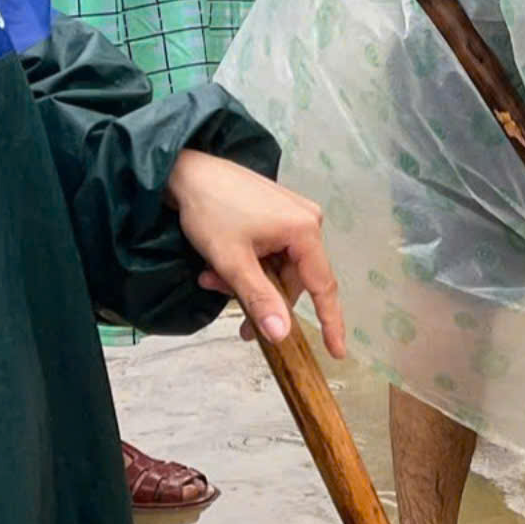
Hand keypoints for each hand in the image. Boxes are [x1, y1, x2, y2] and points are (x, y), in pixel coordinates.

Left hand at [169, 150, 348, 358]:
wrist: (186, 171)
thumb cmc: (209, 212)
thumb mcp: (232, 262)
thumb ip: (260, 299)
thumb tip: (282, 335)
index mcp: (306, 231)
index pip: (324, 286)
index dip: (331, 321)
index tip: (337, 352)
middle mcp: (309, 220)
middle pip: (294, 278)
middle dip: (260, 295)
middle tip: (225, 304)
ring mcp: (296, 213)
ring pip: (280, 266)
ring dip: (249, 279)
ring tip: (211, 278)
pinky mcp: (280, 210)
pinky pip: (274, 250)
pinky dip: (250, 263)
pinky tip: (222, 263)